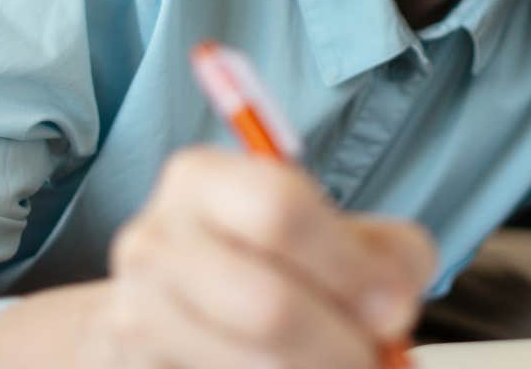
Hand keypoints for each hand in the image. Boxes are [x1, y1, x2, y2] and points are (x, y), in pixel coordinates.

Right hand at [88, 146, 434, 367]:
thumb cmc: (275, 263)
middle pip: (265, 304)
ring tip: (333, 365)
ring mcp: (135, 312)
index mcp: (201, 179)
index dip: (348, 268)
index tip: (395, 309)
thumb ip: (388, 255)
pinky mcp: (135, 362)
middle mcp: (153, 241)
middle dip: (338, 345)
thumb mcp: (338, 238)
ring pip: (247, 363)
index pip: (278, 210)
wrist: (179, 312)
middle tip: (370, 359)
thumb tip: (392, 306)